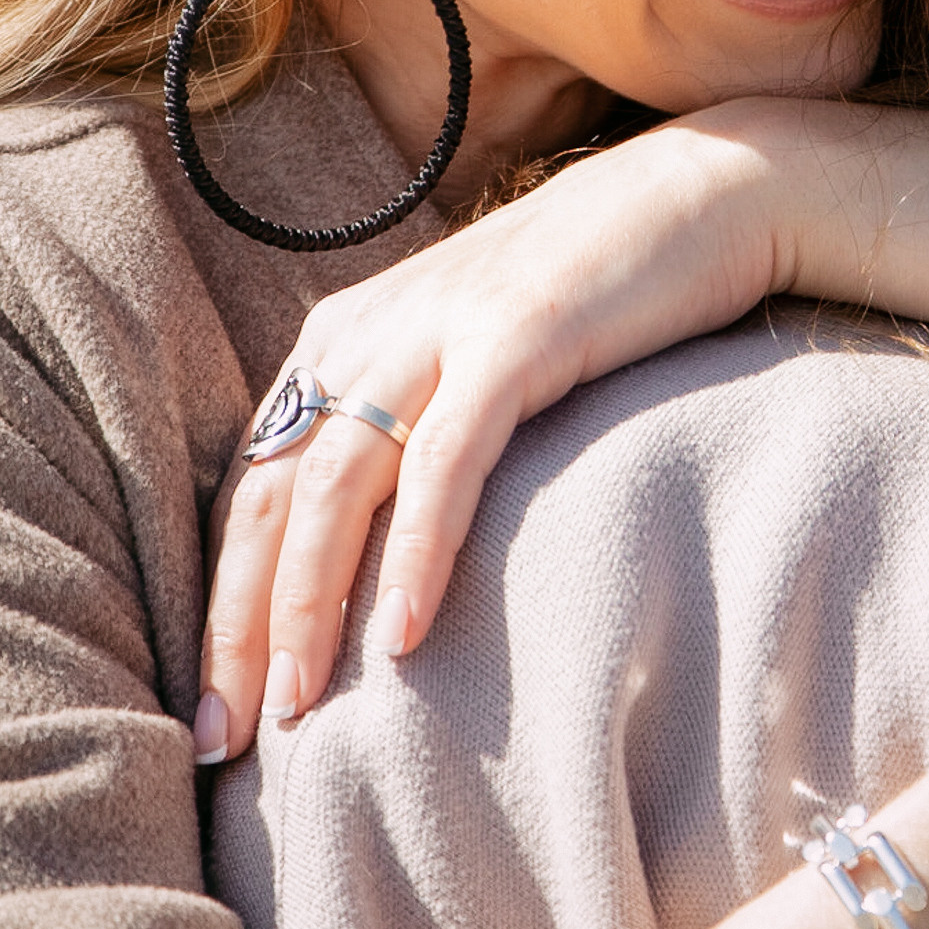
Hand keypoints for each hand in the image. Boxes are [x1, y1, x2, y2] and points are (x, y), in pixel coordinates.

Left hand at [198, 118, 782, 754]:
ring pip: (335, 482)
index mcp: (343, 337)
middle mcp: (369, 328)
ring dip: (307, 605)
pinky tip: (404, 635)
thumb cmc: (599, 296)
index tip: (217, 705)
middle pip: (272, 495)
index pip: (255, 486)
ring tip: (300, 707)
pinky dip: (416, 550)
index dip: (225, 599)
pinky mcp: (515, 337)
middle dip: (239, 625)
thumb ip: (414, 428)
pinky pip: (445, 460)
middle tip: (228, 738)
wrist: (711, 190)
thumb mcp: (475, 358)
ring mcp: (439, 328)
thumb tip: (375, 558)